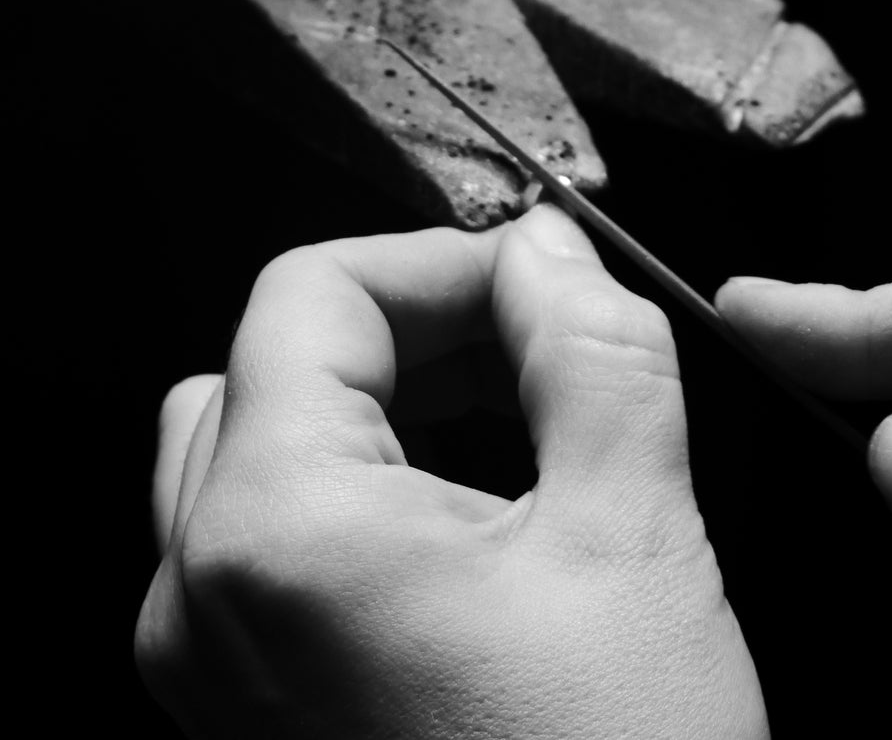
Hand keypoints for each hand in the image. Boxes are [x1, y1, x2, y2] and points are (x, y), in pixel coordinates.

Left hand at [138, 205, 766, 738]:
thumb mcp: (635, 538)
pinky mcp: (251, 714)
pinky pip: (268, 544)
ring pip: (254, 450)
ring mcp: (213, 671)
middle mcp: (202, 602)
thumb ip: (592, 355)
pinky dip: (363, 490)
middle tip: (533, 346)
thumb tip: (551, 252)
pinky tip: (473, 521)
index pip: (313, 295)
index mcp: (277, 534)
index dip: (445, 262)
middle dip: (410, 328)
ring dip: (381, 406)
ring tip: (510, 426)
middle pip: (266, 365)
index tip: (543, 287)